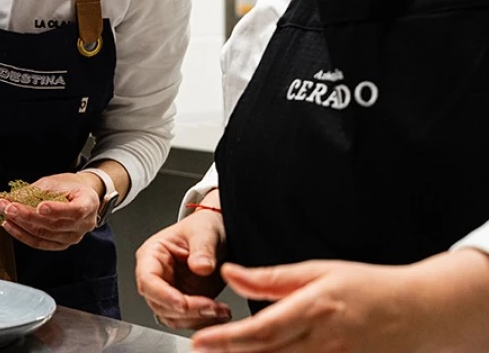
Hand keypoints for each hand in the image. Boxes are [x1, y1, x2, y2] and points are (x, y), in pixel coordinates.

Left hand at [0, 172, 99, 250]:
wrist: (79, 196)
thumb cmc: (70, 186)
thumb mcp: (56, 181)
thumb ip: (36, 190)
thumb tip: (11, 198)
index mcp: (89, 203)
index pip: (75, 211)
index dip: (57, 210)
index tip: (40, 206)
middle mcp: (84, 224)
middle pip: (54, 225)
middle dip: (27, 215)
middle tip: (8, 206)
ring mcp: (73, 238)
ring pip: (44, 235)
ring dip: (21, 225)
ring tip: (6, 214)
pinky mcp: (61, 245)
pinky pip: (40, 243)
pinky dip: (23, 235)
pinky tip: (12, 226)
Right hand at [135, 210, 230, 329]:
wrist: (220, 234)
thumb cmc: (204, 227)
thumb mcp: (205, 231)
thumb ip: (202, 248)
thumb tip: (200, 266)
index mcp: (152, 254)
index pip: (148, 280)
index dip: (162, 295)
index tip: (182, 303)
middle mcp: (158, 276)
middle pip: (159, 304)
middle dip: (186, 310)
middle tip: (211, 306)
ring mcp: (171, 291)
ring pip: (173, 318)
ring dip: (197, 319)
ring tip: (220, 310)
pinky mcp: (185, 302)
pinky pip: (189, 321)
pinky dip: (205, 321)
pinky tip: (220, 313)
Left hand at [190, 249, 488, 352]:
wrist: (417, 312)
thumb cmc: (366, 287)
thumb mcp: (317, 271)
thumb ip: (271, 277)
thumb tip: (231, 274)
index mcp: (313, 309)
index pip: (262, 330)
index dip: (228, 339)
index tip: (199, 341)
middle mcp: (324, 343)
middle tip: (199, 350)